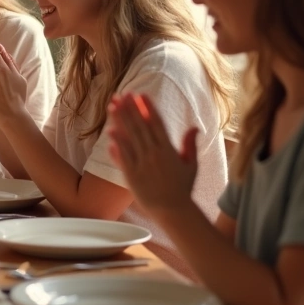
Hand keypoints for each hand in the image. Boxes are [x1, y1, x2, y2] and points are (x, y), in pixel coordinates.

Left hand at [107, 93, 198, 213]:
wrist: (173, 211)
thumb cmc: (183, 188)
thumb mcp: (191, 165)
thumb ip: (190, 145)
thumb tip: (193, 127)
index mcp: (169, 150)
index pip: (156, 123)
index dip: (148, 108)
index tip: (141, 94)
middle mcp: (154, 154)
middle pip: (140, 126)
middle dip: (131, 108)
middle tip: (123, 93)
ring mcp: (142, 164)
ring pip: (130, 138)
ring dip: (120, 120)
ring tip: (112, 105)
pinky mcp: (132, 175)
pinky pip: (123, 157)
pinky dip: (117, 144)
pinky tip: (110, 132)